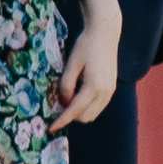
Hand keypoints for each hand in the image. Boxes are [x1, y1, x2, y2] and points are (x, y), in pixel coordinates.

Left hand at [51, 0, 122, 125]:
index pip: (74, 111)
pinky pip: (98, 106)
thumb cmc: (85, 46)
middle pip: (85, 117)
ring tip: (67, 100)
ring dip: (79, 113)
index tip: (50, 129)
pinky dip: (87, 107)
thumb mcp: (71, 65)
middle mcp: (105, 92)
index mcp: (94, 87)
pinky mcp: (111, 87)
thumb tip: (63, 103)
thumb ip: (65, 86)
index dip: (62, 121)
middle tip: (57, 108)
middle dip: (71, 117)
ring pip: (93, 114)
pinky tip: (78, 96)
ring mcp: (110, 90)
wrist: (105, 33)